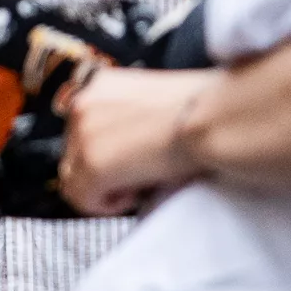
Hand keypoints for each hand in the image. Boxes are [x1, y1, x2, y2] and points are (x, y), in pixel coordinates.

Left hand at [61, 65, 215, 213]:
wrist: (216, 119)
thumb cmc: (207, 113)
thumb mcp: (157, 102)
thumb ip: (132, 117)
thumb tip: (125, 149)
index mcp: (99, 86)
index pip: (82, 132)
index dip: (109, 153)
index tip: (137, 160)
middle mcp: (82, 105)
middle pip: (73, 157)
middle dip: (104, 173)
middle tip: (143, 174)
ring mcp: (83, 135)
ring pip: (74, 180)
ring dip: (106, 189)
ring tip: (143, 180)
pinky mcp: (93, 164)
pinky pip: (83, 199)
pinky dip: (109, 204)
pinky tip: (139, 189)